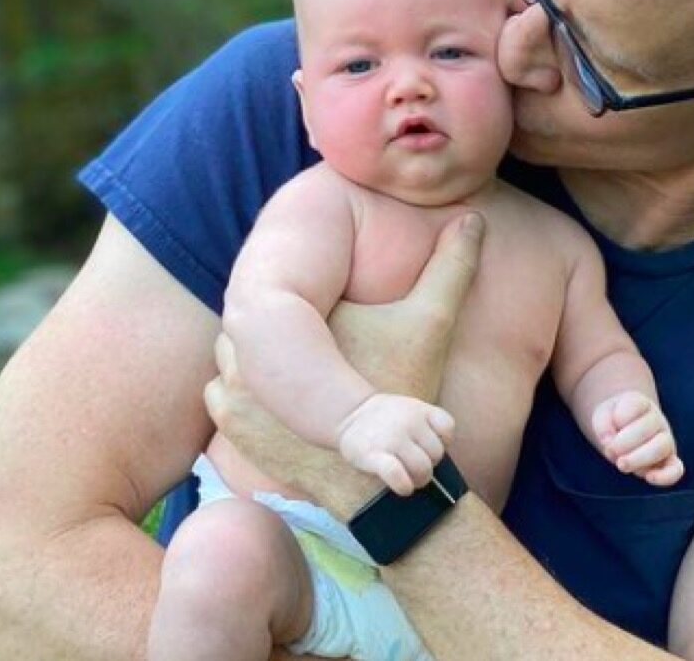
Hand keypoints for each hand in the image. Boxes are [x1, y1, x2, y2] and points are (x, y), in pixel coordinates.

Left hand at [205, 212, 484, 515]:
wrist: (377, 477)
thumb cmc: (403, 393)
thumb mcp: (432, 325)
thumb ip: (451, 267)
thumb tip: (474, 217)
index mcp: (294, 319)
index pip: (275, 283)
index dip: (295, 289)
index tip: (314, 296)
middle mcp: (253, 350)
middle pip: (250, 314)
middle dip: (273, 319)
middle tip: (302, 323)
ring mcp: (236, 390)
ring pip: (231, 352)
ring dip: (253, 353)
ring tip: (284, 355)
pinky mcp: (232, 424)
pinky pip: (219, 392)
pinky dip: (239, 390)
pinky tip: (268, 392)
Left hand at [592, 391, 683, 486]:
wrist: (622, 432)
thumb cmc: (612, 422)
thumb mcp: (602, 416)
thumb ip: (603, 424)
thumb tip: (609, 441)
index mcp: (641, 403)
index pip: (635, 405)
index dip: (617, 417)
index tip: (607, 427)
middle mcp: (657, 420)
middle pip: (647, 428)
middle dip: (624, 443)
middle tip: (609, 451)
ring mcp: (665, 441)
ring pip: (662, 447)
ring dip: (638, 458)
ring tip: (621, 464)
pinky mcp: (668, 462)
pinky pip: (676, 469)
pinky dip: (666, 475)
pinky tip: (649, 477)